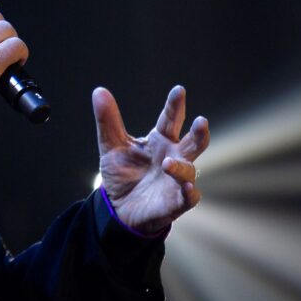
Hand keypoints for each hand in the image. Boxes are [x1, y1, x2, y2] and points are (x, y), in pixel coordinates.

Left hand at [93, 85, 209, 234]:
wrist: (118, 208)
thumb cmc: (122, 173)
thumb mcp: (111, 146)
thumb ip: (108, 121)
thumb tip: (98, 91)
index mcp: (161, 139)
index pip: (171, 119)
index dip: (175, 106)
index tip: (179, 91)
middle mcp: (174, 156)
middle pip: (193, 142)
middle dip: (199, 132)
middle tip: (201, 121)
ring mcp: (177, 179)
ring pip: (188, 169)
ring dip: (181, 166)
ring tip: (167, 163)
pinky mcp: (176, 202)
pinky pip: (189, 197)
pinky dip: (190, 192)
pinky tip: (188, 187)